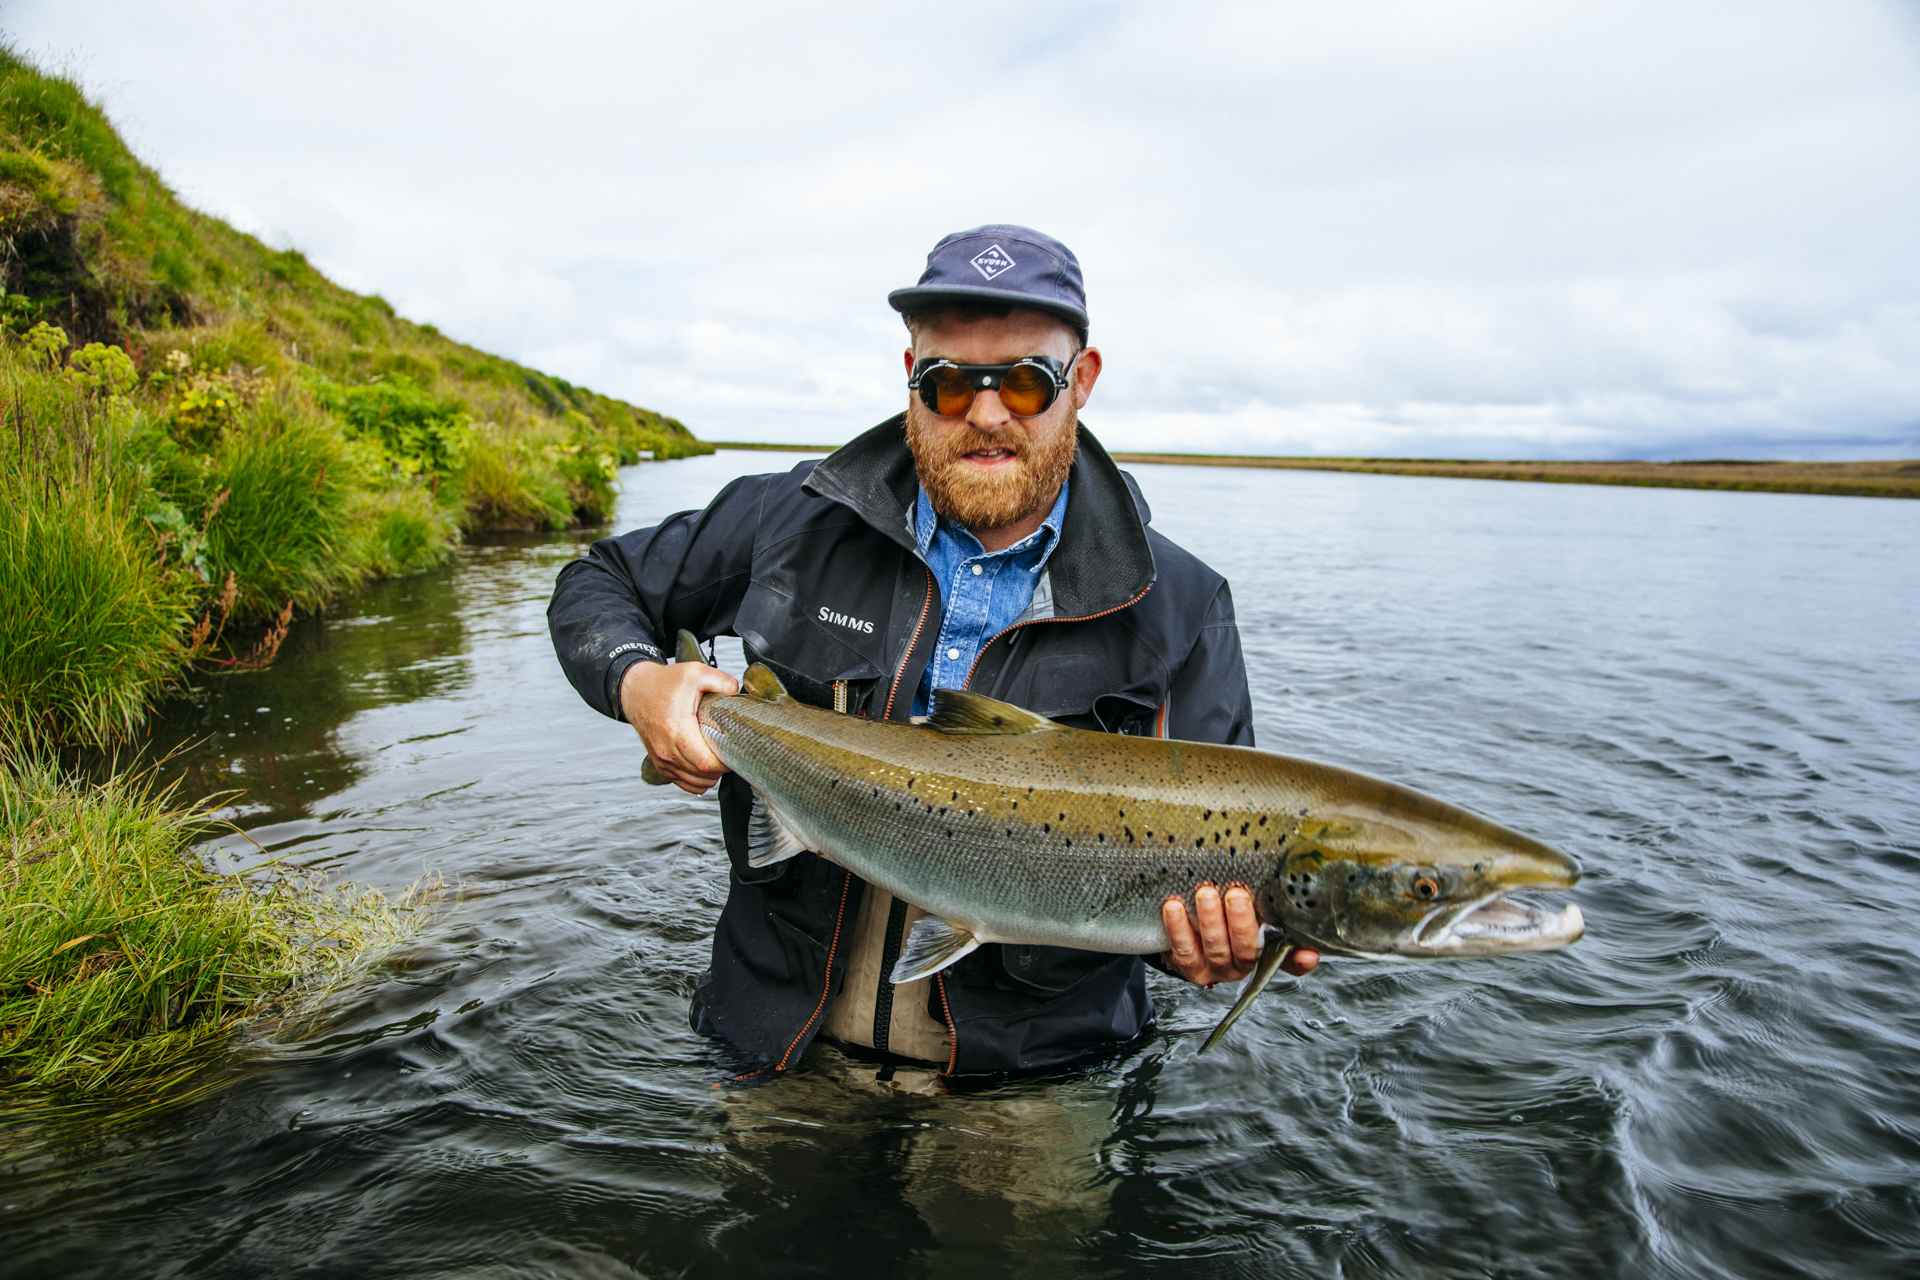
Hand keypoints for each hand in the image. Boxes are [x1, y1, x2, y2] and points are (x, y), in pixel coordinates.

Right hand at [619, 658, 738, 793]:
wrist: (636, 691)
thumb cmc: (664, 684)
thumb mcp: (695, 672)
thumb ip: (722, 681)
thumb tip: (738, 694)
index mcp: (676, 729)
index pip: (706, 763)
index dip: (725, 762)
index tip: (734, 750)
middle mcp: (666, 749)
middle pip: (703, 776)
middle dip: (722, 768)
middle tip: (729, 751)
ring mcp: (662, 760)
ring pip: (695, 783)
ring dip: (711, 775)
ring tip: (718, 757)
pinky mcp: (660, 764)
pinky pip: (684, 784)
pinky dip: (698, 780)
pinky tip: (705, 766)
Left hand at [1162, 883, 1320, 985]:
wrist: (1189, 921)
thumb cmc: (1227, 907)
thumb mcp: (1252, 903)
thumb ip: (1271, 901)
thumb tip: (1299, 897)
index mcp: (1267, 949)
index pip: (1291, 960)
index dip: (1300, 960)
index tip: (1308, 952)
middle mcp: (1244, 963)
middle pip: (1247, 950)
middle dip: (1241, 923)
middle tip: (1236, 895)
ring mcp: (1217, 968)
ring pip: (1216, 950)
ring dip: (1211, 921)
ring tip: (1206, 893)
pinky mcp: (1191, 968)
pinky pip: (1184, 950)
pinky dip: (1178, 928)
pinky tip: (1173, 907)